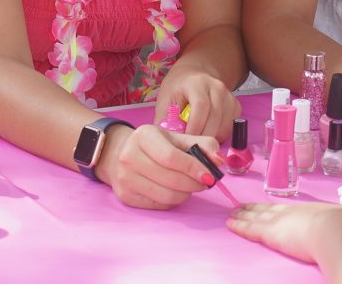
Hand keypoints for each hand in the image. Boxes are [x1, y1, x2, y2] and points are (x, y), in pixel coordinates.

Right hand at [96, 125, 224, 209]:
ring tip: (191, 186)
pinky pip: (158, 205)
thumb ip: (203, 145)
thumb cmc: (157, 146)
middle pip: (170, 179)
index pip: (171, 157)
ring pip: (165, 195)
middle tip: (205, 183)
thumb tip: (219, 160)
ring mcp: (125, 178)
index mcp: (144, 136)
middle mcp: (129, 156)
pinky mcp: (125, 196)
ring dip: (186, 194)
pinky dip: (173, 201)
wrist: (122, 155)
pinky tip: (175, 191)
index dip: (193, 168)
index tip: (209, 175)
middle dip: (193, 184)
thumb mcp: (179, 139)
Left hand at [155, 63, 240, 141]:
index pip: (201, 106)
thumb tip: (169, 142)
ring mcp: (229, 96)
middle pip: (215, 117)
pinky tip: (207, 133)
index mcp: (197, 83)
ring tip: (197, 140)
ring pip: (224, 125)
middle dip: (202, 137)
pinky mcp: (236, 106)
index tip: (186, 140)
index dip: (195, 126)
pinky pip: (230, 128)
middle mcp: (217, 87)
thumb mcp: (165, 100)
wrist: (194, 76)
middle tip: (190, 146)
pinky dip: (219, 136)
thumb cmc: (177, 90)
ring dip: (211, 138)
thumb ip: (165, 120)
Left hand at [227, 202, 341, 263]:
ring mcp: (281, 221)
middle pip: (269, 209)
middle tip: (242, 205)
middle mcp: (293, 212)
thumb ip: (341, 228)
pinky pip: (250, 229)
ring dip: (243, 215)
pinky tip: (230, 223)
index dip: (276, 207)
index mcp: (310, 210)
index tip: (267, 205)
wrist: (338, 231)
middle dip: (255, 208)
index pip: (288, 209)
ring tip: (233, 213)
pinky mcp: (271, 233)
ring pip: (256, 217)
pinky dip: (239, 226)